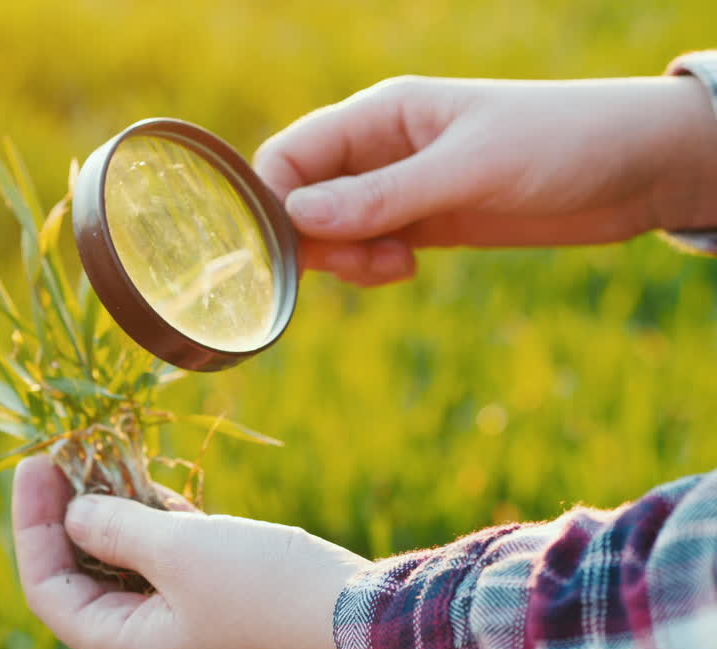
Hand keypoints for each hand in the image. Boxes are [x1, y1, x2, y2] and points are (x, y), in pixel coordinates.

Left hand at [11, 456, 371, 648]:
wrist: (367, 624)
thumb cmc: (265, 589)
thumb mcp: (180, 549)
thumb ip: (115, 528)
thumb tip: (73, 515)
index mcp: (125, 647)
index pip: (48, 589)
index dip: (32, 525)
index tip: (35, 462)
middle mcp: (147, 646)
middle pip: (82, 577)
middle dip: (70, 514)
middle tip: (67, 453)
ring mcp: (183, 629)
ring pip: (126, 567)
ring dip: (115, 513)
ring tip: (106, 454)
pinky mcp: (217, 608)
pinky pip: (166, 566)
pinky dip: (155, 527)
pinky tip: (153, 486)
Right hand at [253, 75, 716, 285]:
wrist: (640, 168)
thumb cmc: (560, 143)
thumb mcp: (470, 169)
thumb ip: (383, 196)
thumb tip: (296, 219)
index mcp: (381, 114)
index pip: (290, 154)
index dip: (273, 202)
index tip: (292, 249)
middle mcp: (379, 149)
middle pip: (302, 198)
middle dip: (312, 239)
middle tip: (357, 265)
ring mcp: (400, 188)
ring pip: (331, 231)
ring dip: (345, 259)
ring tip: (395, 267)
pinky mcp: (423, 223)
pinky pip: (367, 249)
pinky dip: (371, 268)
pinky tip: (408, 269)